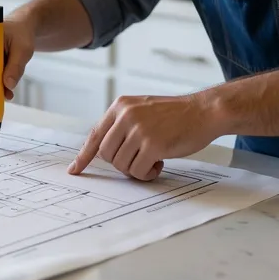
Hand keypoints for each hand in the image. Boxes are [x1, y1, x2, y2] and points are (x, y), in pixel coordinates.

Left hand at [67, 93, 219, 180]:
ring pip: (121, 165)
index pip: (95, 135)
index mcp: (121, 106)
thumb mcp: (143, 109)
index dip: (84, 156)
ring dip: (136, 169)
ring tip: (153, 160)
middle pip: (106, 155)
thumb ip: (123, 124)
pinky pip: (137, 171)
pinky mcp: (152, 145)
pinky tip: (160, 164)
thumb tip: (104, 151)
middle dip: (121, 163)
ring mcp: (139, 130)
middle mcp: (126, 116)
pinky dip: (147, 174)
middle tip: (139, 158)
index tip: (74, 170)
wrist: (204, 111)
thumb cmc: (176, 114)